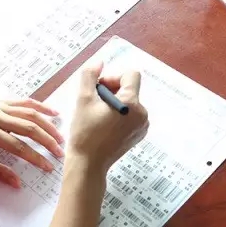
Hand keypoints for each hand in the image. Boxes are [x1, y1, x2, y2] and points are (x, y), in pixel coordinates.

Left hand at [0, 99, 64, 186]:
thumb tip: (18, 183)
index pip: (17, 146)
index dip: (35, 158)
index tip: (48, 166)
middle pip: (28, 127)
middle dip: (46, 141)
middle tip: (59, 152)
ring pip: (29, 112)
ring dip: (47, 124)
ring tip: (60, 136)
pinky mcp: (0, 101)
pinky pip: (23, 102)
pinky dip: (39, 106)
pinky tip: (52, 113)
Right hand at [66, 59, 148, 174]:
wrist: (88, 164)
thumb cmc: (84, 133)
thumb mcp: (83, 100)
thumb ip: (90, 76)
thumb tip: (98, 62)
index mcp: (131, 103)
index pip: (130, 75)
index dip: (113, 77)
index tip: (99, 88)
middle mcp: (142, 113)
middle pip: (129, 88)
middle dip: (111, 90)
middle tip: (94, 103)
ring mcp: (142, 126)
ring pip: (129, 102)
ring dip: (114, 103)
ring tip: (97, 115)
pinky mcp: (138, 135)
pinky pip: (131, 115)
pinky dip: (118, 115)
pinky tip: (104, 125)